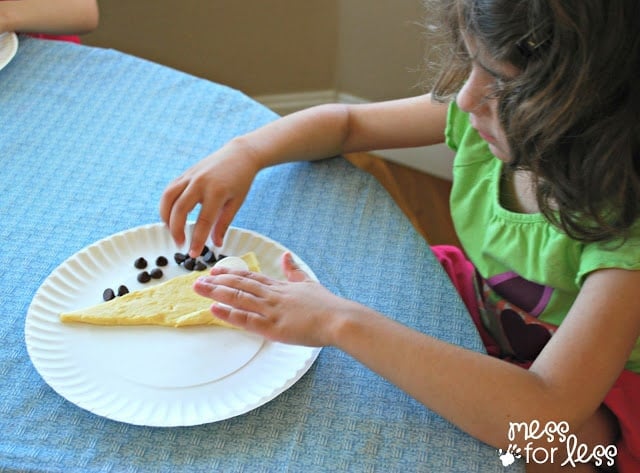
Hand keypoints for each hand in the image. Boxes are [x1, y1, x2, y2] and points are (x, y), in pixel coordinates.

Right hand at [159, 142, 258, 256]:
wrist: (239, 154)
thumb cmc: (240, 180)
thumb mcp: (236, 203)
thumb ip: (223, 224)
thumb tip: (216, 244)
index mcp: (216, 192)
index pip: (203, 221)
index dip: (196, 240)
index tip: (193, 254)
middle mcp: (200, 183)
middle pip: (179, 210)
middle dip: (176, 231)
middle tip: (180, 245)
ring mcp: (190, 176)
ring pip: (168, 198)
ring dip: (166, 218)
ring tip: (172, 232)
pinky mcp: (184, 174)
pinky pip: (169, 191)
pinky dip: (166, 205)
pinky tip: (170, 217)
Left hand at [193, 252, 353, 345]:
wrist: (338, 319)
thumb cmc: (327, 305)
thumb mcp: (308, 282)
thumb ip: (294, 271)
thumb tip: (286, 256)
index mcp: (280, 286)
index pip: (250, 277)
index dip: (230, 273)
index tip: (215, 270)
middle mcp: (273, 295)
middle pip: (240, 285)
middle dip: (217, 282)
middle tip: (197, 279)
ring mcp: (272, 311)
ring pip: (239, 298)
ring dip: (217, 293)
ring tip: (199, 289)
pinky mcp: (274, 327)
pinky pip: (247, 320)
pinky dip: (229, 315)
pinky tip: (214, 310)